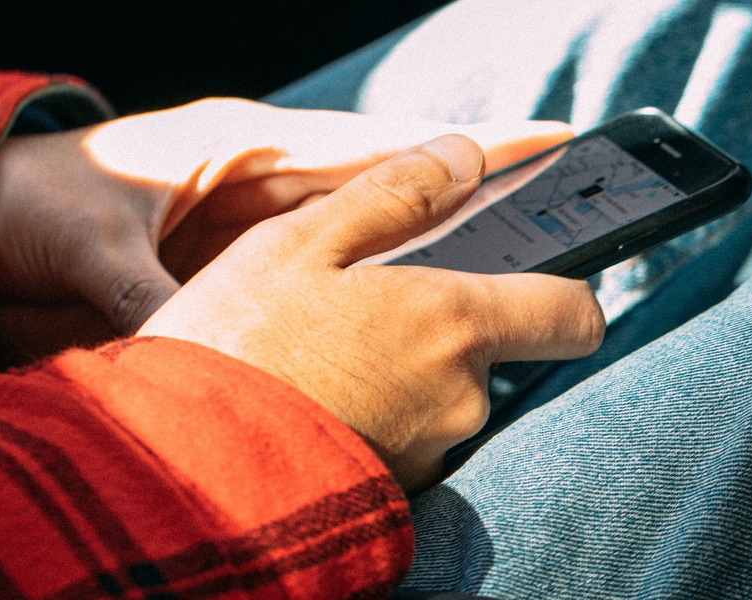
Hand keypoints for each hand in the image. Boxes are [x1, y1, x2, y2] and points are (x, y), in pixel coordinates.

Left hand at [0, 99, 572, 358]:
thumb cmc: (37, 200)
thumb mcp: (91, 239)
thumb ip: (149, 293)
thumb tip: (198, 351)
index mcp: (248, 149)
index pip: (380, 146)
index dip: (466, 146)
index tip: (549, 140)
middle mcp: (272, 180)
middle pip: (397, 187)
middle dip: (478, 192)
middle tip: (564, 208)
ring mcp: (265, 219)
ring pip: (373, 232)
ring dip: (437, 245)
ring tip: (517, 266)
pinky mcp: (250, 259)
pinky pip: (330, 272)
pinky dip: (377, 287)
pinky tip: (420, 313)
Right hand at [137, 135, 604, 491]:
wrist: (178, 472)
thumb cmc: (235, 346)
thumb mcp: (301, 242)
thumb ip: (393, 194)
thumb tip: (461, 155)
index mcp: (453, 323)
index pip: (573, 313)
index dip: (561, 291)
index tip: (528, 278)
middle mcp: (461, 398)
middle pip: (491, 353)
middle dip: (442, 329)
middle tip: (361, 310)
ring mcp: (430, 453)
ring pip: (443, 397)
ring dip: (402, 372)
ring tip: (323, 357)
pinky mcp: (395, 494)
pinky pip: (407, 440)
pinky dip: (376, 417)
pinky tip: (317, 401)